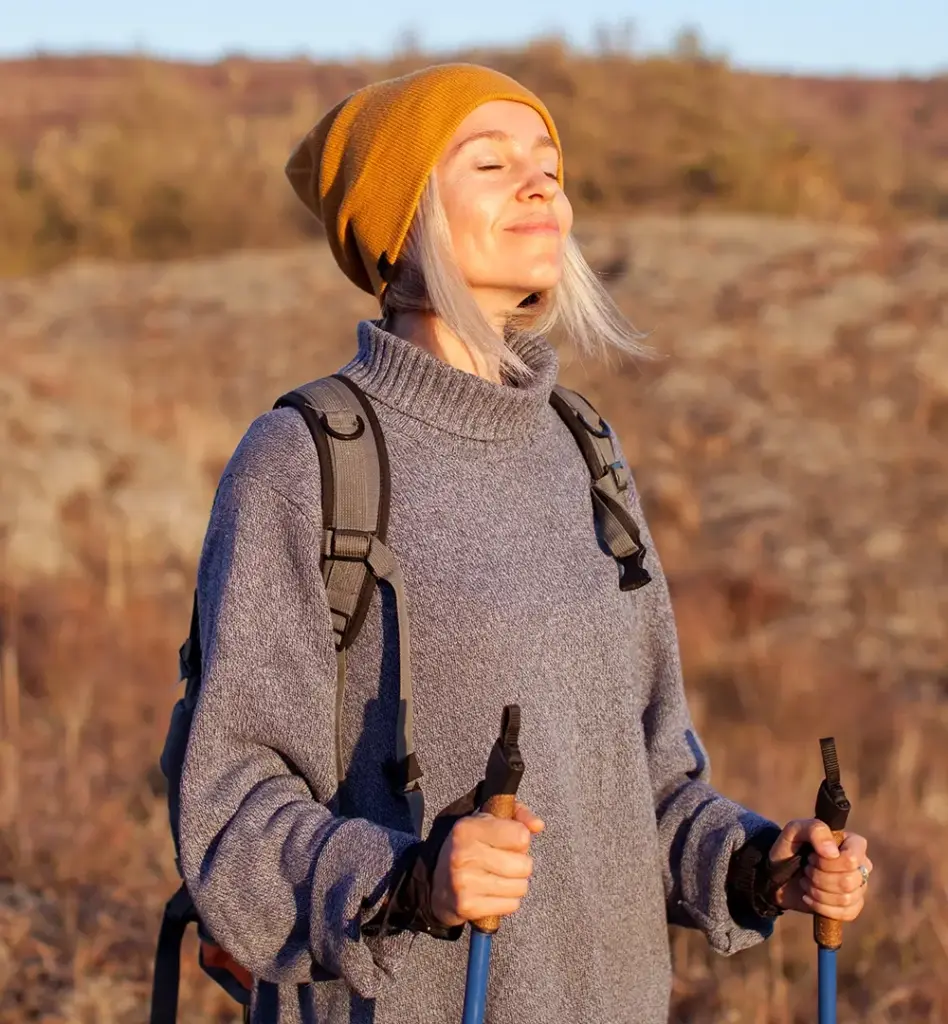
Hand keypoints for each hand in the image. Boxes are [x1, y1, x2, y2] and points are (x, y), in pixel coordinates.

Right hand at [431, 801, 543, 927]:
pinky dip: (507, 901)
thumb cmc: (470, 847)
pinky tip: (493, 892)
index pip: (520, 836)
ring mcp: (464, 882)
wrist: (437, 883)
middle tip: (504, 862)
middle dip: (520, 864)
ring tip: (498, 877)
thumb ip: (517, 815)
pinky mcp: (468, 906)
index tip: (508, 841)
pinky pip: (511, 905)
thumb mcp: (488, 821)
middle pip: (524, 865)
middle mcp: (464, 854)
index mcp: (468, 828)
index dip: (520, 839)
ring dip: (515, 884)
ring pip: (520, 887)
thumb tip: (538, 825)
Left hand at [769, 818, 871, 920]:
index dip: (829, 863)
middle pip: (849, 881)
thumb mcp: (795, 830)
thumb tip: (833, 853)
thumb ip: (814, 830)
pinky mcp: (851, 906)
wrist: (777, 874)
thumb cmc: (789, 847)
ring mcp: (858, 887)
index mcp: (852, 843)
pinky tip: (808, 897)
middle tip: (806, 870)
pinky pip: (847, 913)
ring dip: (818, 892)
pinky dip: (821, 907)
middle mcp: (860, 865)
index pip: (853, 858)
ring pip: (846, 898)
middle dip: (819, 878)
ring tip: (805, 881)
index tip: (811, 857)